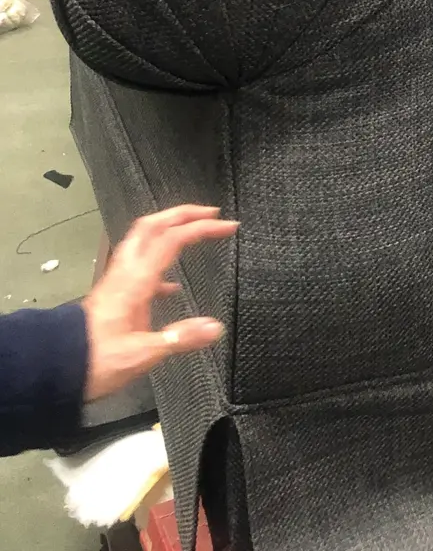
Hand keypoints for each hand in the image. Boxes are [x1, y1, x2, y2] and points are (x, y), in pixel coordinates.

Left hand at [82, 205, 238, 401]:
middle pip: (152, 226)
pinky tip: (172, 286)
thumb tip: (215, 327)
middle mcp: (126, 272)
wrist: (55, 368)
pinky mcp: (113, 294)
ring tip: (193, 233)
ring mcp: (117, 281)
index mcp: (136, 280)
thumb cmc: (97, 360)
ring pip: (142, 240)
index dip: (202, 227)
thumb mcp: (143, 353)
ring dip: (168, 229)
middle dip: (182, 213)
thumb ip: (181, 338)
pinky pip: (139, 265)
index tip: (228, 226)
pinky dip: (159, 263)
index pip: (172, 239)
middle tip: (209, 213)